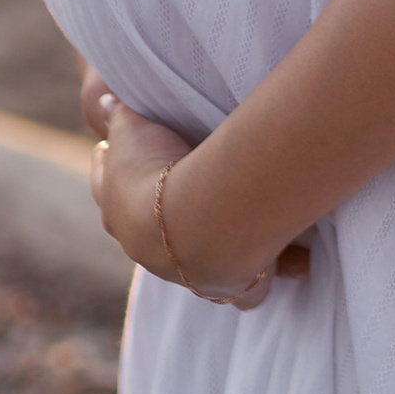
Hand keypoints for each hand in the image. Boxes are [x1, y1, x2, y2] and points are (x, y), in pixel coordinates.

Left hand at [78, 65, 308, 306]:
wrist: (198, 220)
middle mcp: (149, 250)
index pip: (106, 189)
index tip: (113, 154)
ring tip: (234, 232)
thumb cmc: (164, 169)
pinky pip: (248, 291)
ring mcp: (187, 275)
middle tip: (176, 194)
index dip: (110, 171)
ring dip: (207, 252)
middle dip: (154, 216)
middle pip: (143, 235)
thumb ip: (121, 116)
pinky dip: (266, 278)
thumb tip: (105, 102)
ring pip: (191, 269)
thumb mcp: (135, 129)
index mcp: (122, 212)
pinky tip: (288, 266)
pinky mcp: (228, 288)